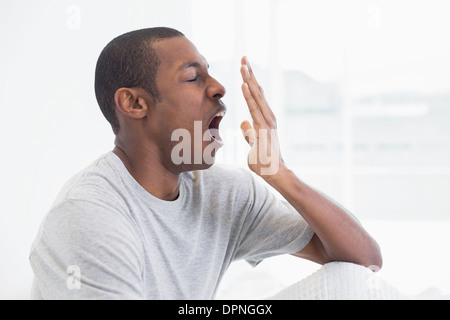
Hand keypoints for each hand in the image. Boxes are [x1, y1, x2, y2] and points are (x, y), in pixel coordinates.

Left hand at [240, 56, 285, 178]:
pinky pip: (255, 109)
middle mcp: (268, 117)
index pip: (256, 96)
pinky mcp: (263, 128)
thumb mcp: (253, 144)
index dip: (250, 81)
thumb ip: (249, 133)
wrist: (276, 174)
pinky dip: (249, 96)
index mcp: (265, 119)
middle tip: (244, 58)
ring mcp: (267, 122)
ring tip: (243, 64)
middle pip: (257, 91)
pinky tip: (244, 84)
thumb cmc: (265, 162)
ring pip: (256, 96)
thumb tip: (244, 122)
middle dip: (250, 74)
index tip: (244, 68)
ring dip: (249, 79)